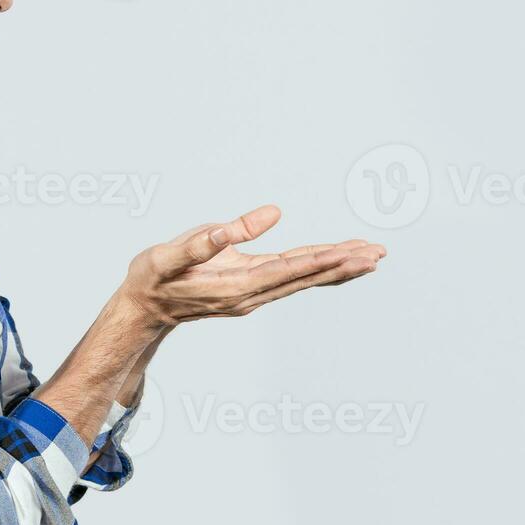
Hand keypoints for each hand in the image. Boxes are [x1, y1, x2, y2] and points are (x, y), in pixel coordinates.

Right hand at [117, 205, 386, 326]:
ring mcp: (254, 295)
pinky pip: (294, 279)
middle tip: (380, 253)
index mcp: (236, 285)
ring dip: (338, 268)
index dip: (325, 259)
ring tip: (371, 257)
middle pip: (307, 277)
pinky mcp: (252, 289)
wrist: (144, 308)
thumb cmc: (154, 277)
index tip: (356, 252)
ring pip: (305, 279)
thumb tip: (261, 216)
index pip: (291, 270)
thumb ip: (211, 238)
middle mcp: (252, 295)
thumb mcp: (171, 254)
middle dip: (344, 264)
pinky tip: (336, 264)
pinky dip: (319, 270)